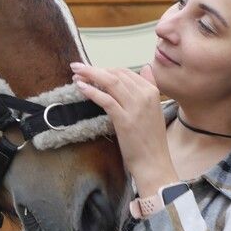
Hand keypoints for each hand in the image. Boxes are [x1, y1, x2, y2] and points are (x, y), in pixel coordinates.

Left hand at [70, 62, 178, 196]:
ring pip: (110, 82)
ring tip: (76, 73)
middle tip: (78, 69)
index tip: (92, 70)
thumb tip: (145, 67)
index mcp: (152, 91)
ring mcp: (135, 107)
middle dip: (95, 69)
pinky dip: (92, 91)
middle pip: (116, 74)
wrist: (154, 163)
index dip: (106, 69)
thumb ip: (150, 87)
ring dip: (90, 75)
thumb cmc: (150, 140)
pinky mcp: (124, 120)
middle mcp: (145, 96)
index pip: (125, 72)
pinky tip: (80, 87)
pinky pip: (106, 100)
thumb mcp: (154, 109)